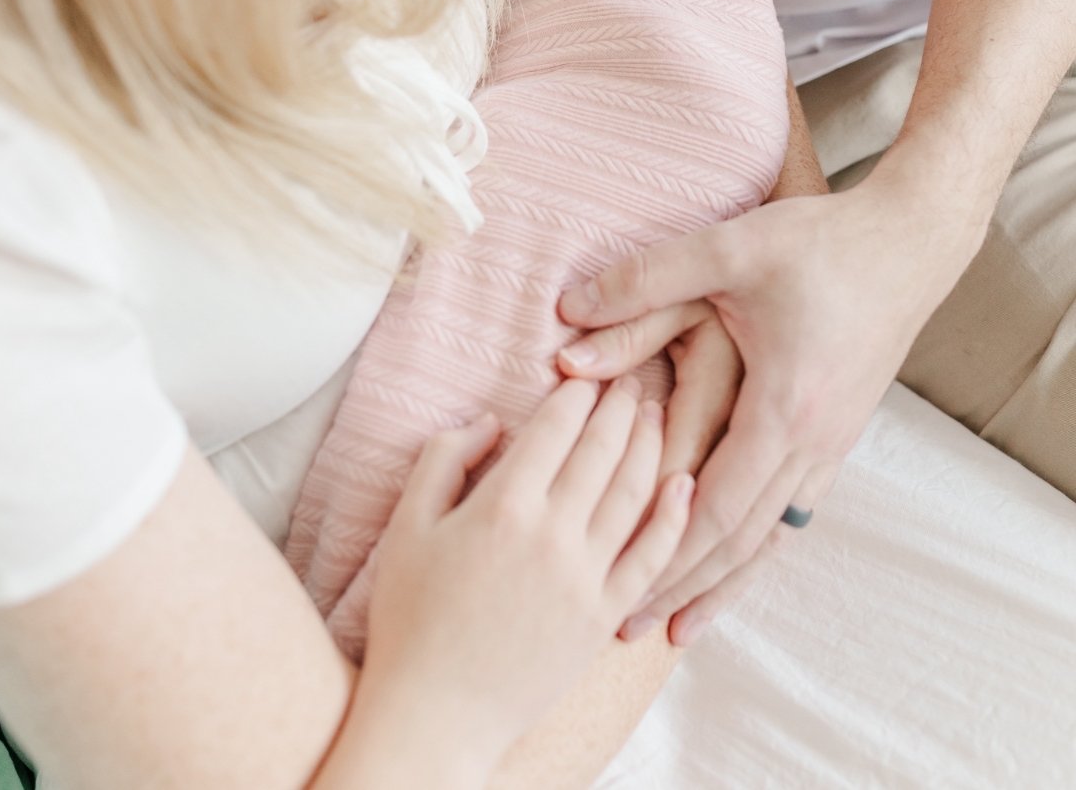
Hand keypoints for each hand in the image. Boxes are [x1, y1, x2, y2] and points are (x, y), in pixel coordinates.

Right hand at [353, 378, 693, 778]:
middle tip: (630, 380)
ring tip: (654, 413)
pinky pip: (652, 557)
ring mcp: (586, 578)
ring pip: (633, 493)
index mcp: (503, 507)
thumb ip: (444, 458)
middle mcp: (553, 535)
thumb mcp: (407, 525)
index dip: (575, 395)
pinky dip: (673, 517)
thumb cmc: (411, 618)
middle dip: (618, 407)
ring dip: (649, 445)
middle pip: (601, 451)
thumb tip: (490, 422)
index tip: (584, 377)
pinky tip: (684, 484)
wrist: (436, 715)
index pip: (555, 429)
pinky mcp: (605, 616)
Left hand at [557, 166, 981, 645]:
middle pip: (741, 539)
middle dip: (683, 586)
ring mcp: (833, 441)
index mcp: (782, 407)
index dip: (664, 556)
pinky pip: (795, 507)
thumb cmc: (822, 243)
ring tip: (683, 623)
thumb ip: (643, 282)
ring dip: (725, 579)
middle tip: (630, 626)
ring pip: (773, 533)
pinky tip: (742, 557)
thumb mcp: (727, 251)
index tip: (619, 593)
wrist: (910, 240)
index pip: (716, 508)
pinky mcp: (841, 429)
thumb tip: (565, 315)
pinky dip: (760, 543)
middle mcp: (813, 440)